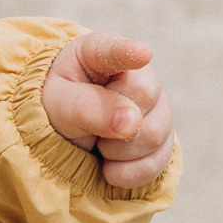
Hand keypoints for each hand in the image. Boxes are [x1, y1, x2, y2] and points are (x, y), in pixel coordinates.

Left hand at [42, 30, 174, 190]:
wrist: (66, 135)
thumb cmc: (59, 106)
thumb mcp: (58, 105)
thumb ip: (88, 108)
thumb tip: (131, 121)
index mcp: (103, 52)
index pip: (116, 50)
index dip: (129, 52)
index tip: (140, 54)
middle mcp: (140, 73)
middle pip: (145, 96)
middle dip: (110, 123)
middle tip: (87, 125)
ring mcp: (158, 106)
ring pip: (155, 134)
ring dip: (117, 151)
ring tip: (97, 142)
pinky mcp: (164, 139)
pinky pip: (158, 162)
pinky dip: (128, 172)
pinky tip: (110, 165)